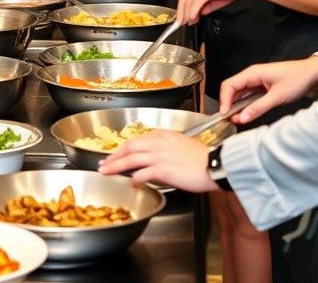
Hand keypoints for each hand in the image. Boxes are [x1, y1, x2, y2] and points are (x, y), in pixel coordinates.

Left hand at [98, 130, 214, 191]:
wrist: (215, 163)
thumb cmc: (202, 157)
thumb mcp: (181, 144)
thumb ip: (165, 147)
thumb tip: (155, 157)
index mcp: (163, 135)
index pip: (136, 140)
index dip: (123, 148)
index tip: (115, 154)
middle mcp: (158, 143)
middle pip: (129, 147)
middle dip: (113, 156)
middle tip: (103, 163)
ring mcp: (159, 155)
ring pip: (131, 159)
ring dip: (116, 166)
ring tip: (107, 172)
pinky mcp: (163, 169)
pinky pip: (142, 173)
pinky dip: (134, 178)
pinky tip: (131, 183)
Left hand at [175, 0, 242, 24]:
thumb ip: (208, 6)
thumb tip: (200, 13)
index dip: (182, 8)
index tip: (183, 17)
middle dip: (181, 12)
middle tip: (181, 22)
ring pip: (190, 1)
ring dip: (187, 14)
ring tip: (187, 22)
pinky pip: (197, 2)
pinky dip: (193, 12)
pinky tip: (193, 18)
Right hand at [220, 56, 317, 124]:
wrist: (312, 73)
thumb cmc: (297, 79)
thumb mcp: (278, 97)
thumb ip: (258, 108)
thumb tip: (242, 117)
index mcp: (253, 73)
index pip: (230, 85)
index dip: (224, 100)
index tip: (224, 114)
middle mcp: (252, 75)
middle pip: (231, 89)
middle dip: (227, 104)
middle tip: (227, 119)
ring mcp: (256, 80)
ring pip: (239, 93)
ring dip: (236, 105)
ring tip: (235, 119)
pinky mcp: (261, 86)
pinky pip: (248, 95)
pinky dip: (244, 105)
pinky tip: (245, 113)